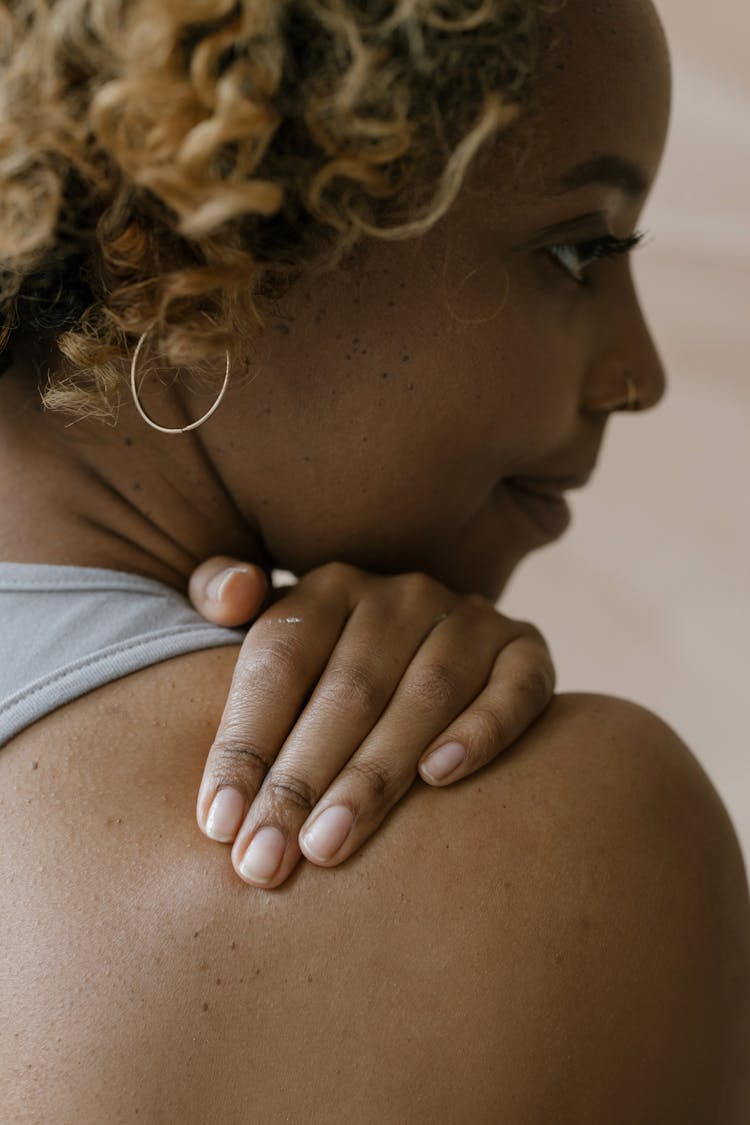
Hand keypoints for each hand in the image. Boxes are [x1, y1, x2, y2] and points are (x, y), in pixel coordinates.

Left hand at [188, 558, 554, 888]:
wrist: (425, 652)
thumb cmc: (325, 666)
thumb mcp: (271, 626)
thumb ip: (221, 593)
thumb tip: (229, 591)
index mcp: (329, 588)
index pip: (279, 659)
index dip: (245, 741)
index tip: (217, 822)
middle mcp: (401, 595)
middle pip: (348, 687)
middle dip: (301, 780)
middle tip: (267, 859)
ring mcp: (469, 619)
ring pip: (426, 693)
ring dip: (376, 773)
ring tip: (329, 844)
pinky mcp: (527, 651)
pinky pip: (515, 688)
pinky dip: (482, 730)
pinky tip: (441, 778)